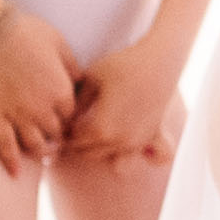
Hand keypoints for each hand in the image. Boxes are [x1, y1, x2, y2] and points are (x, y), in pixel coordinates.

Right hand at [0, 6, 78, 173]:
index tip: (70, 122)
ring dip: (40, 153)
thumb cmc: (29, 32)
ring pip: (33, 146)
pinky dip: (10, 161)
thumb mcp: (61, 45)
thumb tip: (81, 83)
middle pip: (56, 137)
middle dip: (59, 140)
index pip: (74, 119)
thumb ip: (73, 69)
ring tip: (42, 153)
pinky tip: (14, 173)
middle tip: (59, 143)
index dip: (73, 122)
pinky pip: (4, 144)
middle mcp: (42, 108)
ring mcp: (18, 114)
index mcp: (61, 92)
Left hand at [68, 25, 191, 165]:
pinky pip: (128, 154)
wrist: (159, 62)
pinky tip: (113, 129)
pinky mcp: (149, 139)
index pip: (71, 141)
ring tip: (90, 127)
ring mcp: (136, 143)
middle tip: (71, 123)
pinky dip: (117, 147)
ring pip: (106, 157)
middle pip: (86, 153)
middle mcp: (119, 141)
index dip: (62, 130)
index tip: (60, 118)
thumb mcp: (90, 79)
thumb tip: (62, 117)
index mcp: (101, 128)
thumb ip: (75, 104)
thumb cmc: (123, 66)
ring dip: (95, 146)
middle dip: (76, 142)